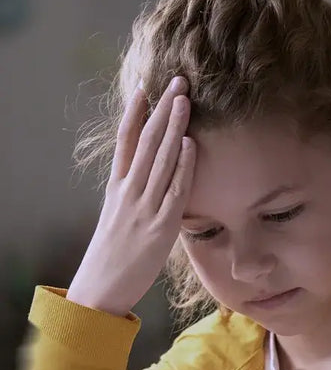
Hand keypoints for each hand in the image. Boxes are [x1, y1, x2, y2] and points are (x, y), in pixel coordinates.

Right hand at [67, 77, 194, 315]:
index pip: (126, 140)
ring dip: (174, 127)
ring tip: (185, 99)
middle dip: (163, 109)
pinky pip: (173, 190)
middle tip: (178, 81)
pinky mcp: (160, 226)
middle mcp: (128, 191)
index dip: (136, 112)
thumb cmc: (116, 255)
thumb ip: (137, 195)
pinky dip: (182, 166)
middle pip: (146, 141)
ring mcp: (144, 207)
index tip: (145, 86)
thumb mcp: (121, 216)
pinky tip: (191, 144)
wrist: (101, 288)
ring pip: (160, 158)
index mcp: (117, 187)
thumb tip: (155, 179)